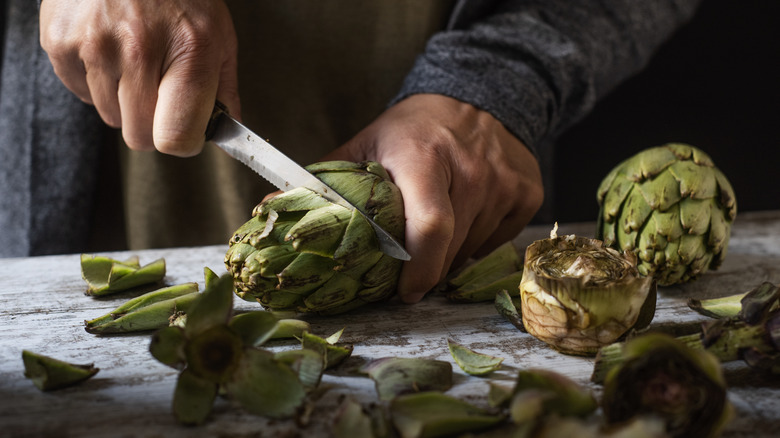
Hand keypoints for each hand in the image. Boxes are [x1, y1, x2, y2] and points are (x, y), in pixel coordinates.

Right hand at [39, 0, 239, 155]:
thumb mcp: (218, 36)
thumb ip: (223, 89)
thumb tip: (228, 131)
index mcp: (189, 51)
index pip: (176, 138)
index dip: (183, 142)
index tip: (186, 130)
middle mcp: (139, 49)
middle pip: (139, 136)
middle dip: (153, 125)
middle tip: (160, 92)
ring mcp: (95, 46)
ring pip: (110, 117)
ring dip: (124, 102)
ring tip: (135, 61)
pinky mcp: (61, 42)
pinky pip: (81, 94)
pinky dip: (97, 83)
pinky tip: (110, 52)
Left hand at [323, 94, 543, 302]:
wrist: (478, 96)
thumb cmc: (414, 128)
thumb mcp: (368, 144)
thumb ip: (325, 179)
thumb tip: (274, 207)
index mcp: (425, 157)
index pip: (430, 226)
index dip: (417, 269)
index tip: (404, 292)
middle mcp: (472, 171)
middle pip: (450, 249)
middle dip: (426, 269)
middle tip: (408, 266)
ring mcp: (506, 183)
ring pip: (473, 250)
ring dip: (450, 255)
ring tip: (436, 230)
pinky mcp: (528, 194)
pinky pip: (496, 240)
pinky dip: (476, 241)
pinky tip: (465, 215)